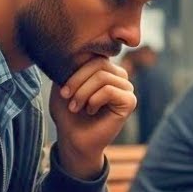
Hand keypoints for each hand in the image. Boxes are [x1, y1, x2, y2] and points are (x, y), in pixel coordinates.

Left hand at [50, 57, 137, 177]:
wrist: (74, 139)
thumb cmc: (68, 113)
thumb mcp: (63, 85)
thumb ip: (69, 67)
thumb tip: (74, 52)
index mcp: (105, 69)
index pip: (93, 56)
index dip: (75, 71)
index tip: (62, 91)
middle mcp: (118, 76)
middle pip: (99, 64)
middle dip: (78, 81)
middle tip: (67, 98)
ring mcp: (126, 88)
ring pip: (103, 78)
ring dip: (83, 93)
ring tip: (76, 107)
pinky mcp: (130, 102)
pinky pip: (109, 90)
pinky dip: (94, 100)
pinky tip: (91, 111)